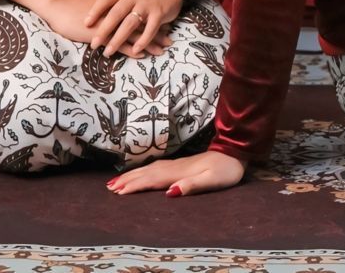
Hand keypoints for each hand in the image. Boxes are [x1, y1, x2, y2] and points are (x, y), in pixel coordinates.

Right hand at [7, 0, 170, 56]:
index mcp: (116, 2)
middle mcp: (117, 12)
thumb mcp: (93, 2)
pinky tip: (142, 54)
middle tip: (169, 39)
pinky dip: (132, 49)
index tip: (164, 22)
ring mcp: (110, 24)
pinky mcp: (102, 35)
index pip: (138, 11)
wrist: (59, 5)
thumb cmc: (73, 5)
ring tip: (162, 50)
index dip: (151, 17)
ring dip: (149, 43)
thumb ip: (106, 5)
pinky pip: (121, 43)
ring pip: (134, 34)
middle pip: (141, 23)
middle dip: (156, 32)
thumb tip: (114, 10)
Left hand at [80, 0, 181, 58]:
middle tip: (94, 45)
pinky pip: (150, 29)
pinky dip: (142, 40)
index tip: (85, 23)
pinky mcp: (159, 14)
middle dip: (104, 30)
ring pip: (131, 23)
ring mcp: (147, 4)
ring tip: (108, 52)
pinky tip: (134, 50)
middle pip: (116, 13)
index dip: (96, 10)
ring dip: (119, 39)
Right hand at [107, 150, 245, 196]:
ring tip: (117, 181)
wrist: (235, 152)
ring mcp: (177, 164)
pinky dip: (144, 171)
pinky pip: (156, 168)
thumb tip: (169, 192)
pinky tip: (141, 173)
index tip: (118, 192)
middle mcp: (175, 167)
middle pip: (147, 173)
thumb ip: (191, 186)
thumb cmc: (225, 171)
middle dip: (128, 180)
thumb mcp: (212, 180)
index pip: (152, 179)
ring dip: (133, 175)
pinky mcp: (181, 165)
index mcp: (179, 172)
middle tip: (110, 188)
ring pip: (150, 169)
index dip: (135, 185)